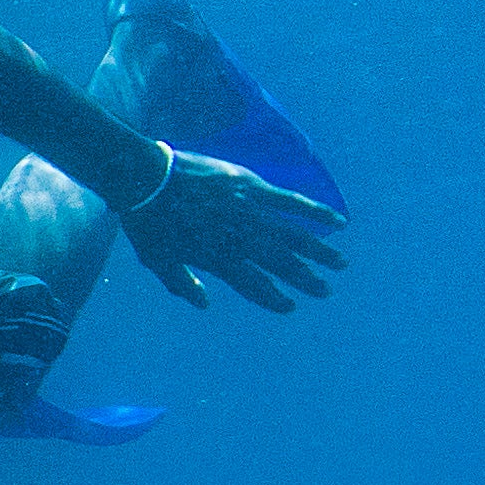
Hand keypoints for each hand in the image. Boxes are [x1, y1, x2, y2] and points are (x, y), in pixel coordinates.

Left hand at [121, 150, 343, 312]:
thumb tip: (204, 304)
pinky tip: (338, 221)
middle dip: (304, 280)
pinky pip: (291, 201)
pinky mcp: (252, 187)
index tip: (289, 306)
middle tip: (324, 291)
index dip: (272, 298)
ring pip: (292, 237)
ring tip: (340, 265)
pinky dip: (316, 212)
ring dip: (318, 253)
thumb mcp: (158, 261)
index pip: (253, 286)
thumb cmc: (147, 221)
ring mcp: (248, 213)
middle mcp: (238, 240)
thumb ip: (182, 284)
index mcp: (218, 260)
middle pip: (279, 265)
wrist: (144, 178)